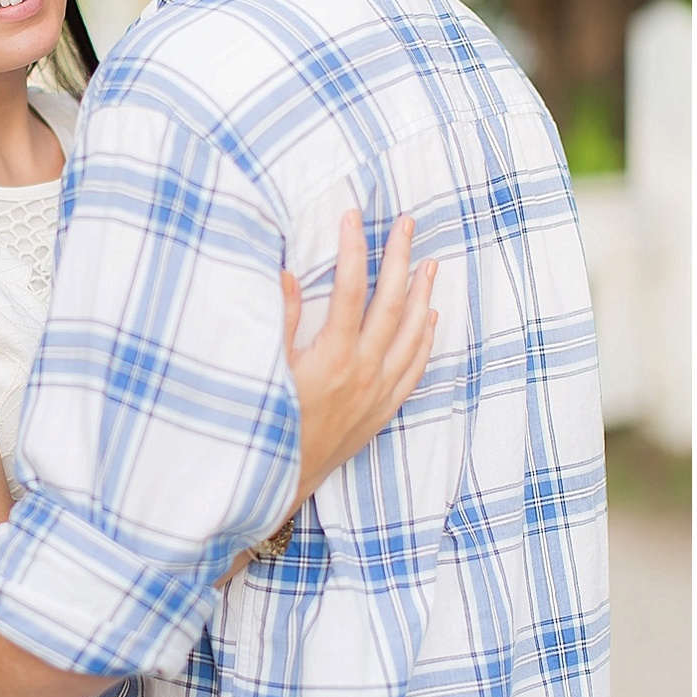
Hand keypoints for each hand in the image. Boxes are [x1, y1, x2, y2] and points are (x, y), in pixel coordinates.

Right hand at [284, 210, 437, 507]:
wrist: (284, 479)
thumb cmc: (267, 421)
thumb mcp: (266, 369)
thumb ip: (281, 321)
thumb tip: (286, 274)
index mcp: (331, 356)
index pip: (348, 290)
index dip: (352, 250)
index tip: (353, 218)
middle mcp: (363, 370)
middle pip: (390, 304)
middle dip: (400, 259)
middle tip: (408, 225)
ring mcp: (379, 389)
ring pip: (412, 332)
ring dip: (422, 294)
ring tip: (429, 262)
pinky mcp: (384, 407)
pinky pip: (415, 366)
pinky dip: (426, 337)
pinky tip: (431, 315)